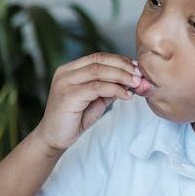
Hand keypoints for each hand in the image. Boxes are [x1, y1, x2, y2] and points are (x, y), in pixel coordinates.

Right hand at [35, 53, 150, 153]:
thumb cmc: (74, 119)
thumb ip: (109, 87)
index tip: (137, 68)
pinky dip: (114, 89)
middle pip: (99, 61)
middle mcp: (65, 72)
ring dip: (121, 76)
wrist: (54, 138)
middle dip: (123, 66)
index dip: (120, 60)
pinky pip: (96, 88)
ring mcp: (65, 83)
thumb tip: (132, 79)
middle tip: (140, 75)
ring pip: (98, 71)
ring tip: (136, 83)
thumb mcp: (96, 99)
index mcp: (70, 69)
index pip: (98, 57)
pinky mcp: (68, 96)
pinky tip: (126, 95)